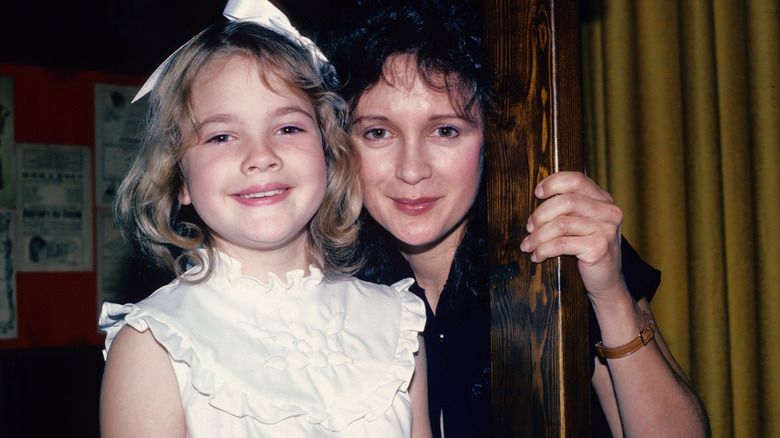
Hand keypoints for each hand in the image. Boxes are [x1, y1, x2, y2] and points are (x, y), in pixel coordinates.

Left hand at [520, 171, 623, 300]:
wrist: (608, 282)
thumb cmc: (589, 250)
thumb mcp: (584, 224)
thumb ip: (570, 208)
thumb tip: (539, 194)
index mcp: (604, 200)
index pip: (577, 180)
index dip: (553, 183)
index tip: (537, 192)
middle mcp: (608, 212)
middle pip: (566, 201)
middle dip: (540, 214)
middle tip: (529, 227)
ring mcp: (605, 230)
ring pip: (561, 224)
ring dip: (538, 236)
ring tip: (528, 245)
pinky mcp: (598, 248)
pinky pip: (561, 244)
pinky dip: (544, 250)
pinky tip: (537, 256)